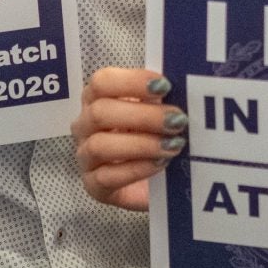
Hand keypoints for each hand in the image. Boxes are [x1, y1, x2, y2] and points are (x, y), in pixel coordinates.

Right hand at [70, 67, 187, 211]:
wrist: (154, 183)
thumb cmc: (153, 138)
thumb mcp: (156, 113)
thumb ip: (161, 99)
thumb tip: (182, 87)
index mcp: (97, 98)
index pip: (102, 82)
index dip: (132, 81)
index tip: (165, 86)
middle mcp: (85, 125)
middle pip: (100, 112)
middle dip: (143, 115)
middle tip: (177, 120)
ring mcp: (85, 157)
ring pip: (100, 145)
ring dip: (141, 144)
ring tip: (173, 145)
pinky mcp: (93, 186)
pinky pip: (107, 177)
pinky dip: (137, 169)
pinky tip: (160, 164)